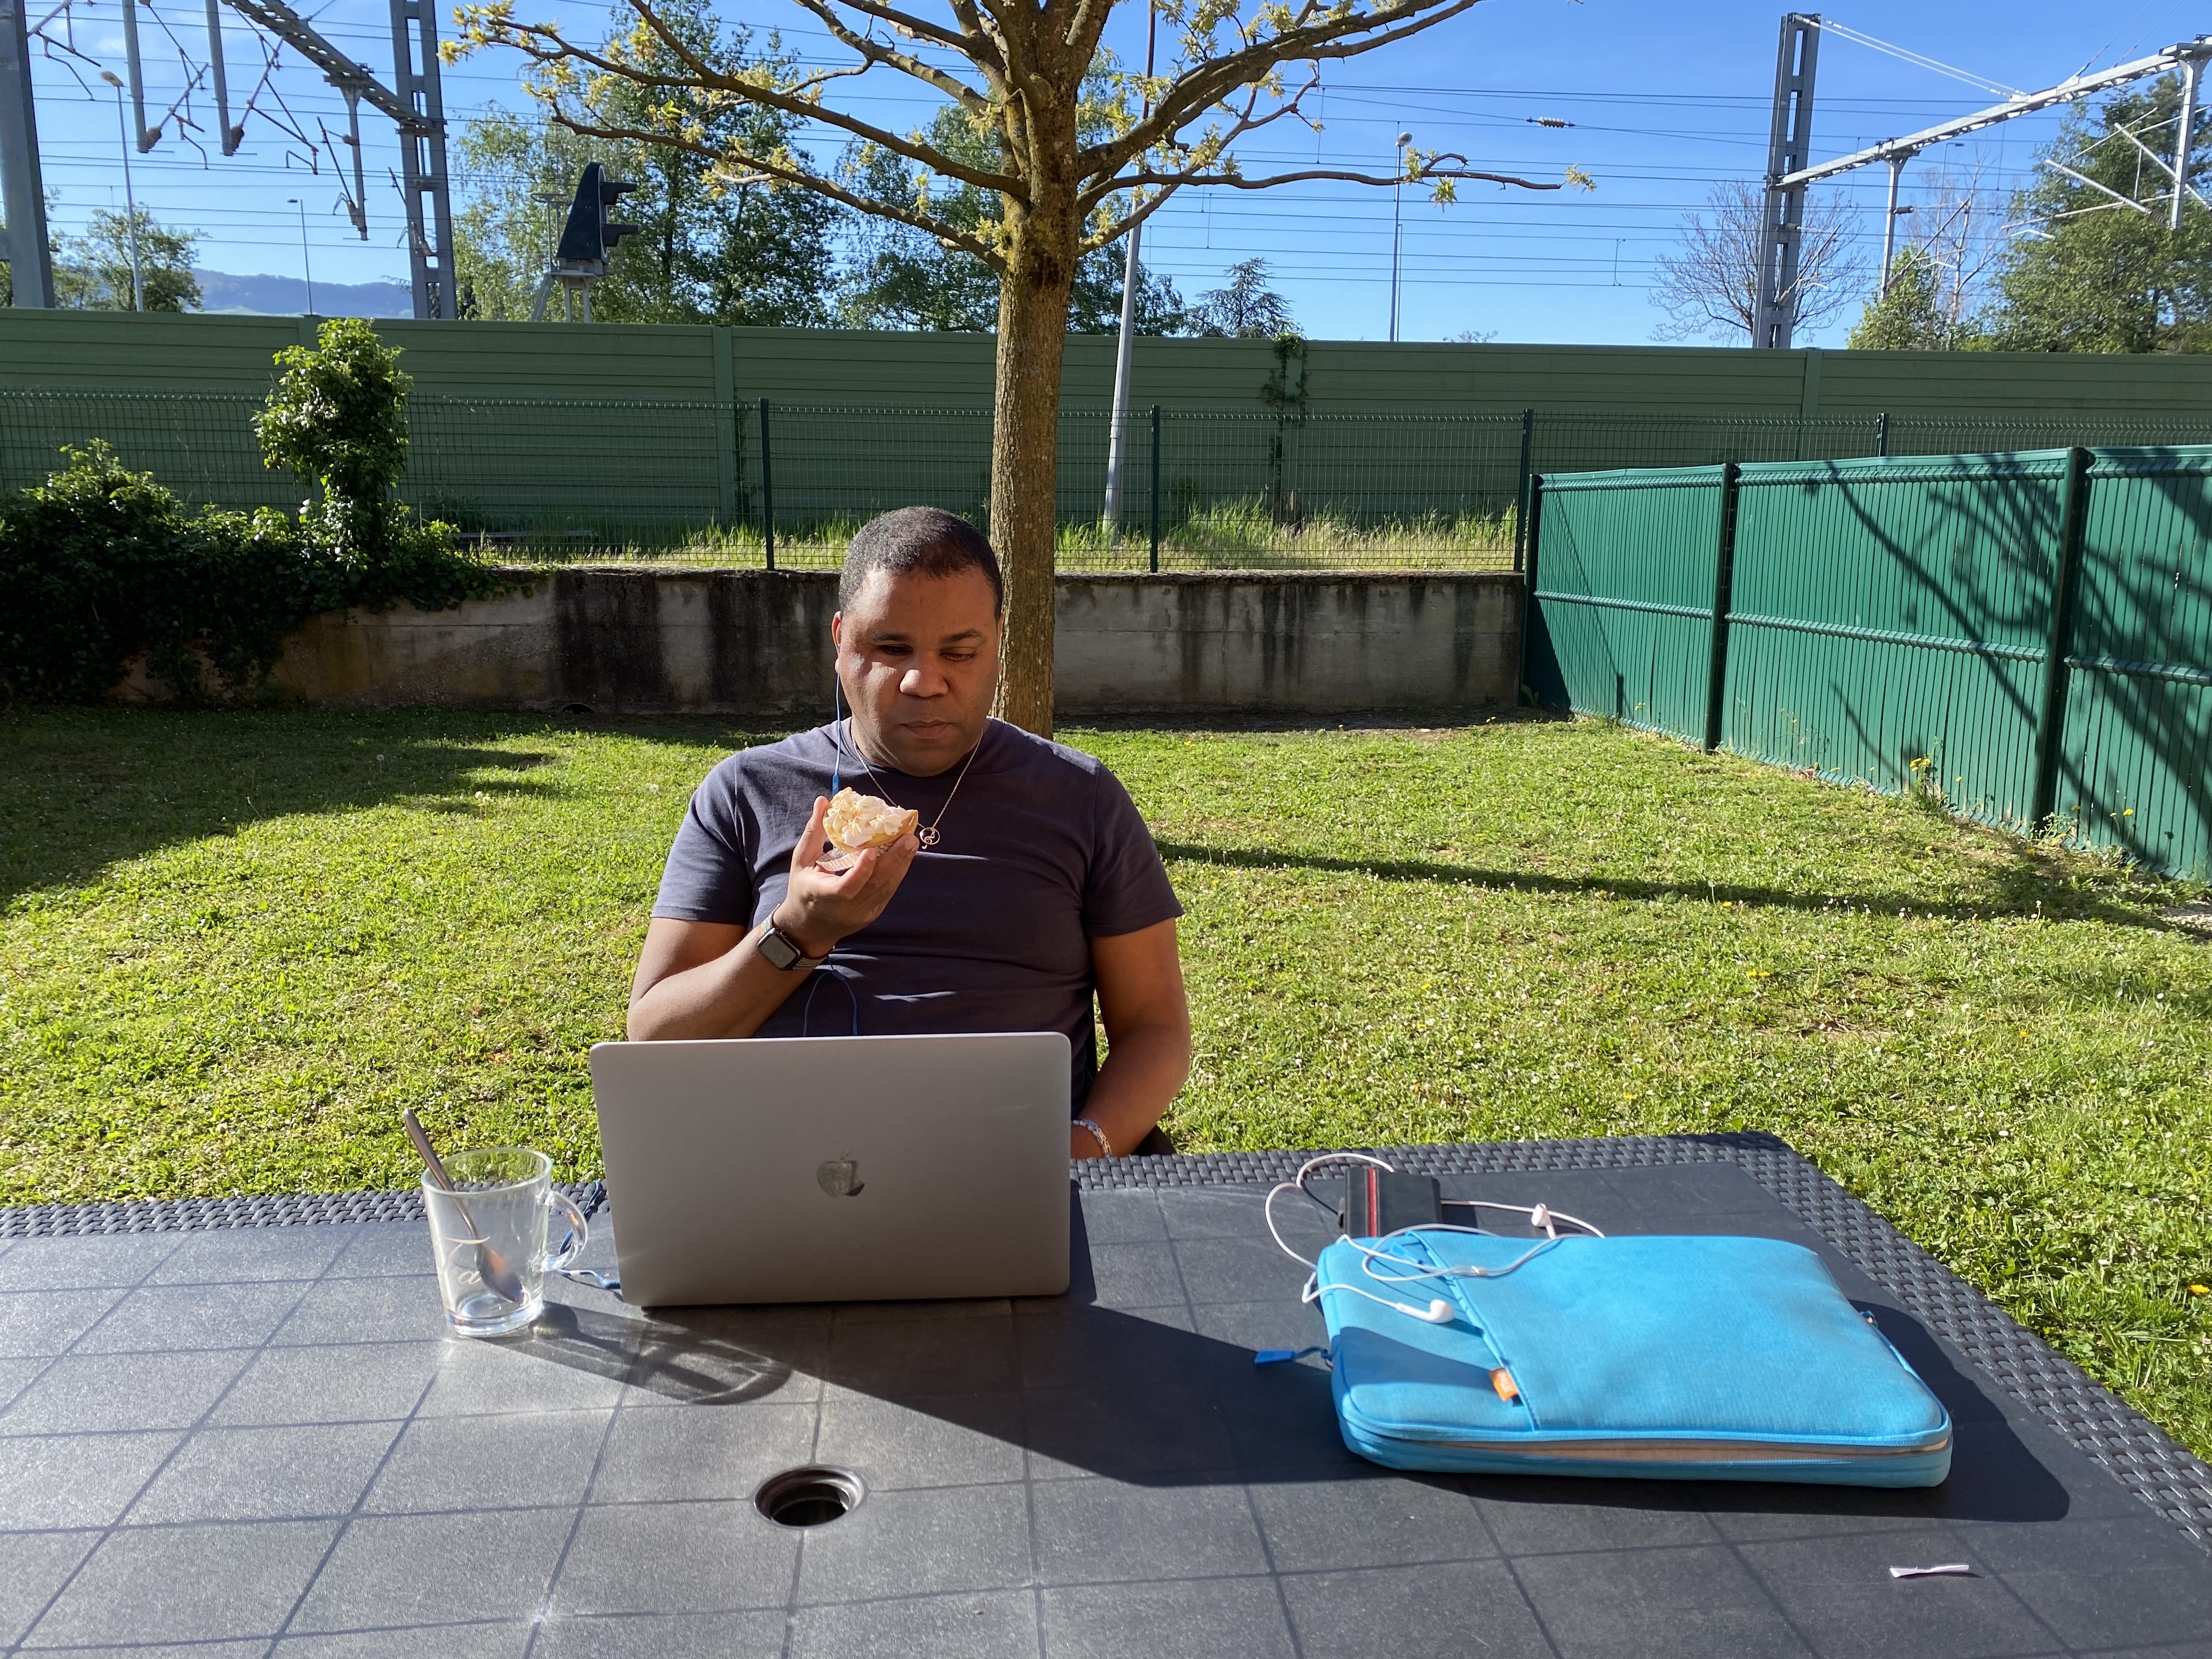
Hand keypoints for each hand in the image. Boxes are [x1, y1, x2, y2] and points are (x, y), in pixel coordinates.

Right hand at [770, 796, 918, 957]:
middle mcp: (845, 909)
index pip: (846, 888)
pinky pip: (888, 891)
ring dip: (901, 864)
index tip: (872, 850)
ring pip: (886, 888)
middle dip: (893, 860)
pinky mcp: (873, 913)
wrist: (809, 927)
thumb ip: (814, 832)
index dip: (861, 871)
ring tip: (910, 842)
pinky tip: (905, 856)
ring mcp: (861, 913)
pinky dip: (897, 872)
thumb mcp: (801, 861)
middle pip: (874, 886)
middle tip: (908, 838)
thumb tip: (824, 801)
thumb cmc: (803, 888)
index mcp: (821, 895)